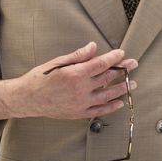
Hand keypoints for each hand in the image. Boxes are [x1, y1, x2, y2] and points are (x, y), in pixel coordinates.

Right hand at [1, 42, 137, 119]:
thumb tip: (93, 47)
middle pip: (107, 77)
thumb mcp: (58, 62)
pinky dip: (111, 106)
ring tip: (133, 84)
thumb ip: (78, 55)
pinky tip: (120, 102)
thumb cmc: (40, 78)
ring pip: (107, 95)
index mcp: (75, 73)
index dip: (113, 58)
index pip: (101, 63)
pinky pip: (99, 110)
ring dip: (122, 88)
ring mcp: (81, 103)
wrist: (27, 99)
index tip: (121, 54)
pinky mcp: (79, 113)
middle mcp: (80, 89)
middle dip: (122, 70)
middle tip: (134, 64)